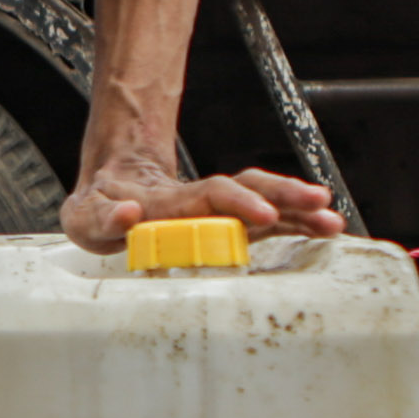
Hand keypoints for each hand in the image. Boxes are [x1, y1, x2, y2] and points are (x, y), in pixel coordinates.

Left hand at [58, 152, 341, 254]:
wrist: (114, 186)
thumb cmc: (101, 208)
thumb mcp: (86, 216)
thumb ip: (105, 217)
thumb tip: (130, 214)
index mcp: (169, 203)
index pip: (211, 196)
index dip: (239, 204)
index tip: (263, 217)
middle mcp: (200, 202)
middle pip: (250, 190)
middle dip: (286, 198)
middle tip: (319, 206)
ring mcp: (219, 211)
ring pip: (265, 202)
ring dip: (299, 211)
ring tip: (332, 221)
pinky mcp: (230, 223)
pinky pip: (268, 220)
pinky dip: (296, 224)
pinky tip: (324, 230)